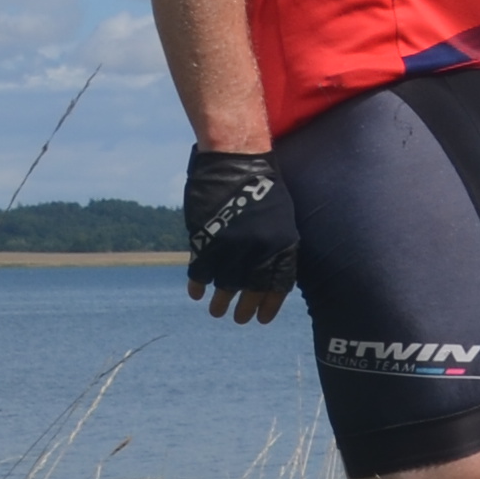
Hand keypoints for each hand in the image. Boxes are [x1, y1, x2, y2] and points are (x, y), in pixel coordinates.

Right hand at [182, 145, 301, 323]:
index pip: (278, 285)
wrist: (236, 159)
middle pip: (251, 289)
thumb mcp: (282, 216)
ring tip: (216, 311)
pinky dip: (198, 285)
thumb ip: (277, 245)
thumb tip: (270, 275)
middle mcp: (259, 249)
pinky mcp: (207, 239)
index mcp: (283, 243)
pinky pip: (200, 271)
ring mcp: (232, 245)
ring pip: (225, 285)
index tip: (262, 318)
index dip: (269, 304)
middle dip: (244, 308)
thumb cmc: (262, 185)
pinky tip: (197, 294)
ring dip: (220, 302)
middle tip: (238, 319)